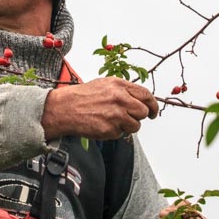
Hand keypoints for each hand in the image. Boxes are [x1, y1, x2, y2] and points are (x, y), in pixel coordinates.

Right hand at [41, 77, 158, 139]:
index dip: (152, 104)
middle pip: (144, 112)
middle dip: (140, 116)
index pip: (146, 95)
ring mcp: (115, 115)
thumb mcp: (105, 84)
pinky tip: (103, 125)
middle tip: (131, 118)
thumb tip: (140, 99)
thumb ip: (123, 90)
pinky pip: (121, 134)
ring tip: (112, 121)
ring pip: (135, 126)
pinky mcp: (110, 129)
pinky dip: (114, 132)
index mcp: (119, 85)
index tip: (153, 111)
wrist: (65, 108)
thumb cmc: (83, 96)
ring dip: (127, 126)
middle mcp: (120, 99)